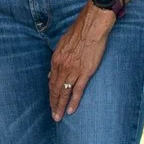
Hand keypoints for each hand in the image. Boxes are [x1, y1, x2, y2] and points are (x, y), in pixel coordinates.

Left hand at [48, 5, 114, 120]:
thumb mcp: (62, 44)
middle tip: (53, 116)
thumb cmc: (78, 32)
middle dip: (53, 104)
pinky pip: (78, 91)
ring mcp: (73, 71)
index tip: (51, 102)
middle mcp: (62, 67)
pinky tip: (70, 111)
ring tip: (58, 117)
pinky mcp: (85, 73)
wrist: (92, 27)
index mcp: (56, 60)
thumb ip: (57, 60)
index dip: (51, 93)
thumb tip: (52, 74)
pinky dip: (73, 102)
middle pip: (56, 90)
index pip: (51, 81)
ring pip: (64, 93)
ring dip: (60, 106)